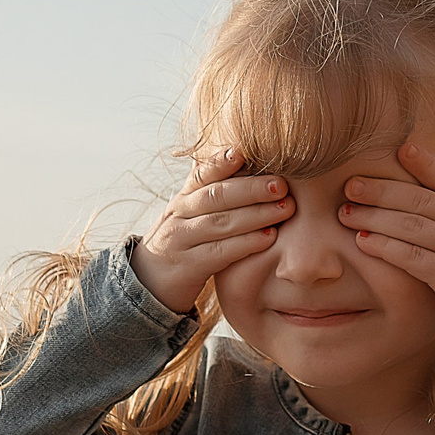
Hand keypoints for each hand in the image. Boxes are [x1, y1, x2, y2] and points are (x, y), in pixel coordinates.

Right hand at [130, 148, 293, 313]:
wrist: (148, 282)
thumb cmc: (184, 242)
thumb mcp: (191, 214)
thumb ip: (215, 193)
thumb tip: (248, 162)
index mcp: (183, 197)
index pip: (201, 174)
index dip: (221, 162)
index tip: (244, 152)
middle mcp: (179, 214)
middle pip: (216, 196)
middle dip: (251, 188)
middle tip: (281, 185)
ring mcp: (181, 240)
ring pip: (220, 222)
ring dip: (256, 214)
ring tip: (286, 208)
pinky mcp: (188, 267)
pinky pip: (220, 252)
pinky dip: (246, 244)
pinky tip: (268, 237)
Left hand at [339, 142, 434, 331]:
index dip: (427, 165)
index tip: (402, 150)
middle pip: (423, 202)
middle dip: (383, 191)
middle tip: (350, 185)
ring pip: (414, 228)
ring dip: (375, 219)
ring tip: (346, 214)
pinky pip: (414, 260)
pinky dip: (387, 249)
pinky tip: (364, 243)